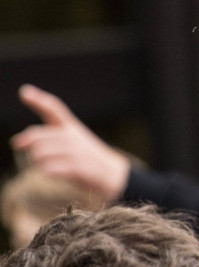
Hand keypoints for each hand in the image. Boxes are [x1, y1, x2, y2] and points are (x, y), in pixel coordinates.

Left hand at [10, 84, 129, 200]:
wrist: (113, 175)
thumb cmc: (87, 159)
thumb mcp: (72, 143)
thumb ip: (47, 139)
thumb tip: (17, 142)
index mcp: (71, 127)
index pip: (54, 109)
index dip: (39, 100)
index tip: (24, 91)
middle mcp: (73, 136)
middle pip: (38, 137)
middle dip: (30, 146)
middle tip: (35, 153)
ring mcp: (76, 152)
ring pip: (39, 153)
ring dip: (39, 162)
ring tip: (53, 166)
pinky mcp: (78, 167)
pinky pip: (49, 169)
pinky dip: (48, 172)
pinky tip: (57, 174)